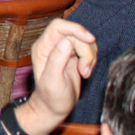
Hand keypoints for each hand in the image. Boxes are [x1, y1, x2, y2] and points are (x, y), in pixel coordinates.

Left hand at [14, 19, 96, 134]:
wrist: (54, 107)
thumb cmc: (51, 98)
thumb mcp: (52, 82)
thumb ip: (57, 60)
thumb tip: (66, 41)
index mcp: (42, 48)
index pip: (58, 26)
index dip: (75, 29)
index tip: (90, 39)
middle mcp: (51, 45)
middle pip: (75, 34)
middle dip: (86, 50)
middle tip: (85, 71)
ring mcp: (62, 49)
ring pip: (83, 40)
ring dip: (90, 56)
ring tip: (84, 73)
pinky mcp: (72, 54)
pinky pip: (88, 48)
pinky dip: (91, 59)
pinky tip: (85, 71)